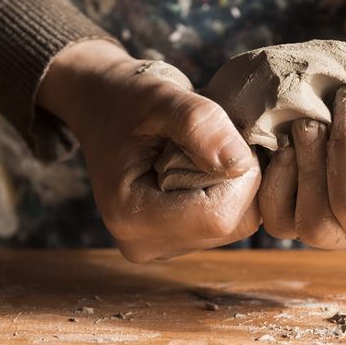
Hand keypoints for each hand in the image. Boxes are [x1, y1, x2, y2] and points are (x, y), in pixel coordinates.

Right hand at [37, 40, 260, 261]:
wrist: (103, 107)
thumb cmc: (128, 99)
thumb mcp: (162, 97)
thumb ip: (200, 124)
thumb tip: (241, 163)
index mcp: (130, 215)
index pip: (218, 216)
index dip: (239, 175)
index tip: (226, 135)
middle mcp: (144, 243)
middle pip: (232, 223)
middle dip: (239, 178)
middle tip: (213, 140)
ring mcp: (162, 246)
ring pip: (237, 224)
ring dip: (236, 183)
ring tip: (202, 152)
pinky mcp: (178, 240)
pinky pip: (230, 222)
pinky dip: (230, 191)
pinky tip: (203, 167)